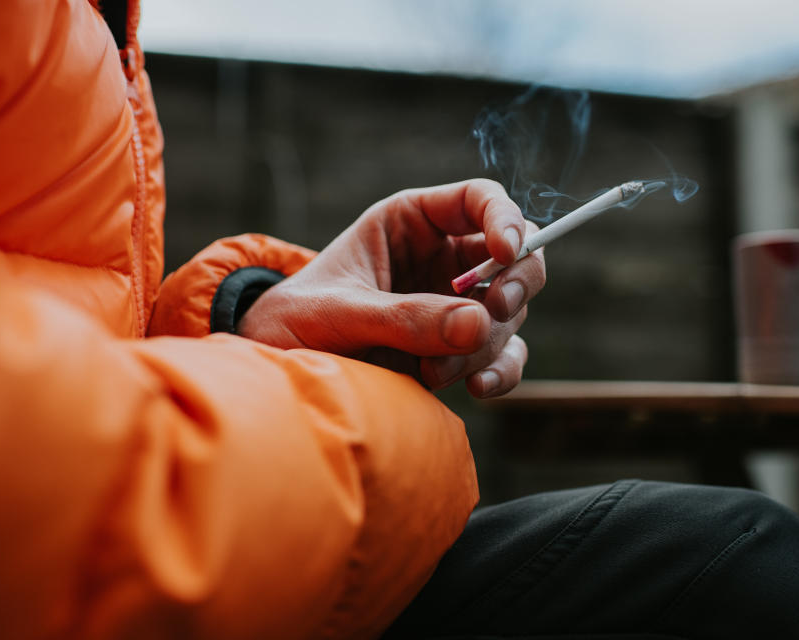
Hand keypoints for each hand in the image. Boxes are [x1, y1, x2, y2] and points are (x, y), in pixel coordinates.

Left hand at [237, 179, 545, 397]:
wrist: (281, 371)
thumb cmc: (297, 319)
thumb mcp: (340, 312)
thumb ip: (404, 317)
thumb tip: (478, 323)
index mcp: (413, 222)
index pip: (480, 200)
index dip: (504, 218)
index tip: (505, 251)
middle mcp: (443, 260)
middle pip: (517, 256)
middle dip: (514, 283)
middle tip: (494, 310)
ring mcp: (455, 306)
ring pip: (508, 313)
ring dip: (484, 343)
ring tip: (432, 370)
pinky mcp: (458, 350)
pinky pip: (503, 355)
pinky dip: (500, 372)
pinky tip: (478, 388)